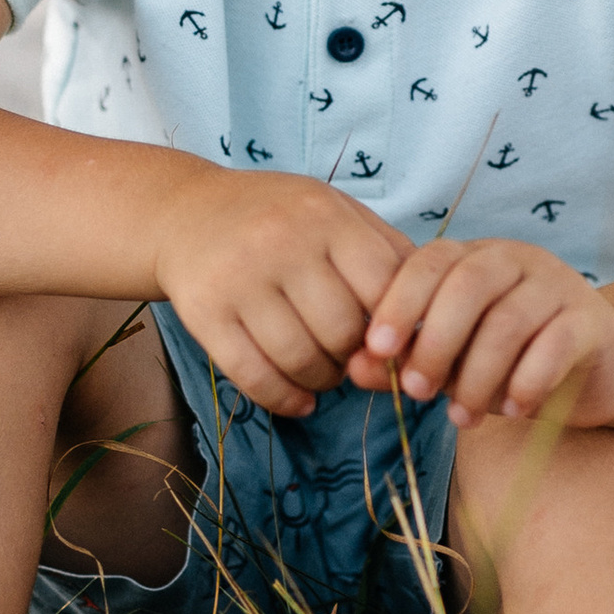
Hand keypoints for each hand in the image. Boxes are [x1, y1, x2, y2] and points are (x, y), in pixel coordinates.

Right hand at [153, 167, 412, 418]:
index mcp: (325, 216)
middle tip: (351, 363)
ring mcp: (240, 278)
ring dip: (322, 382)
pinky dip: (284, 399)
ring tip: (323, 375)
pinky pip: (254, 375)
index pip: (384, 288)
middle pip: (344, 331)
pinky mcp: (204, 312)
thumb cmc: (277, 217)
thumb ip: (385, 253)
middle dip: (355, 359)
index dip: (398, 330)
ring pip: (302, 359)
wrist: (185, 212)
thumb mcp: (334, 212)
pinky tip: (297, 401)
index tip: (393, 345)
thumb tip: (428, 322)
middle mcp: (282, 242)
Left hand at [348, 239, 613, 431]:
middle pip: (468, 284)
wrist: (593, 370)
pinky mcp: (591, 321)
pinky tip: (512, 410)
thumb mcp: (451, 361)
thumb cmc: (509, 361)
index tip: (375, 349)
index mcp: (474, 258)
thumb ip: (406, 361)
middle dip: (435, 341)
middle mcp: (517, 260)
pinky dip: (526, 382)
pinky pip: (554, 346)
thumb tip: (355, 370)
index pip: (431, 261)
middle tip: (416, 391)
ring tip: (462, 417)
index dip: (399, 302)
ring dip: (477, 375)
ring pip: (508, 321)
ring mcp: (558, 286)